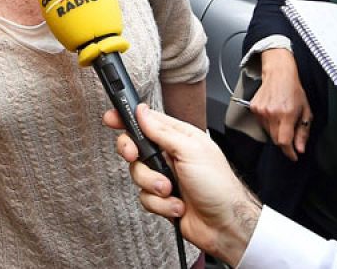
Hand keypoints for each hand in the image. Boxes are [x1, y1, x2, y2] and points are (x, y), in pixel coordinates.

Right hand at [107, 103, 263, 263]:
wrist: (225, 225)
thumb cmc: (218, 185)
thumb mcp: (190, 150)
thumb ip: (162, 131)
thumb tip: (142, 112)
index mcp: (179, 137)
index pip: (147, 122)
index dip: (127, 118)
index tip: (111, 118)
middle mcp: (170, 156)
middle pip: (135, 148)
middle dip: (133, 155)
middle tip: (134, 156)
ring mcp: (165, 177)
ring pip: (137, 175)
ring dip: (153, 185)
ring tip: (172, 190)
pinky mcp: (162, 199)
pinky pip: (145, 198)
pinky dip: (161, 204)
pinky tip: (178, 206)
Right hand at [249, 48, 310, 160]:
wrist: (278, 74)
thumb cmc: (294, 90)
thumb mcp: (306, 111)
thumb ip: (303, 132)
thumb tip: (300, 149)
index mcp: (286, 114)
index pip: (284, 142)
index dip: (289, 152)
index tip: (294, 156)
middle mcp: (271, 114)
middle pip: (276, 140)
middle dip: (285, 142)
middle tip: (291, 135)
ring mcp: (260, 111)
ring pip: (269, 133)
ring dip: (277, 131)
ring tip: (283, 118)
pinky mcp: (253, 108)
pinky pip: (262, 124)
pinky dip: (269, 123)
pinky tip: (274, 113)